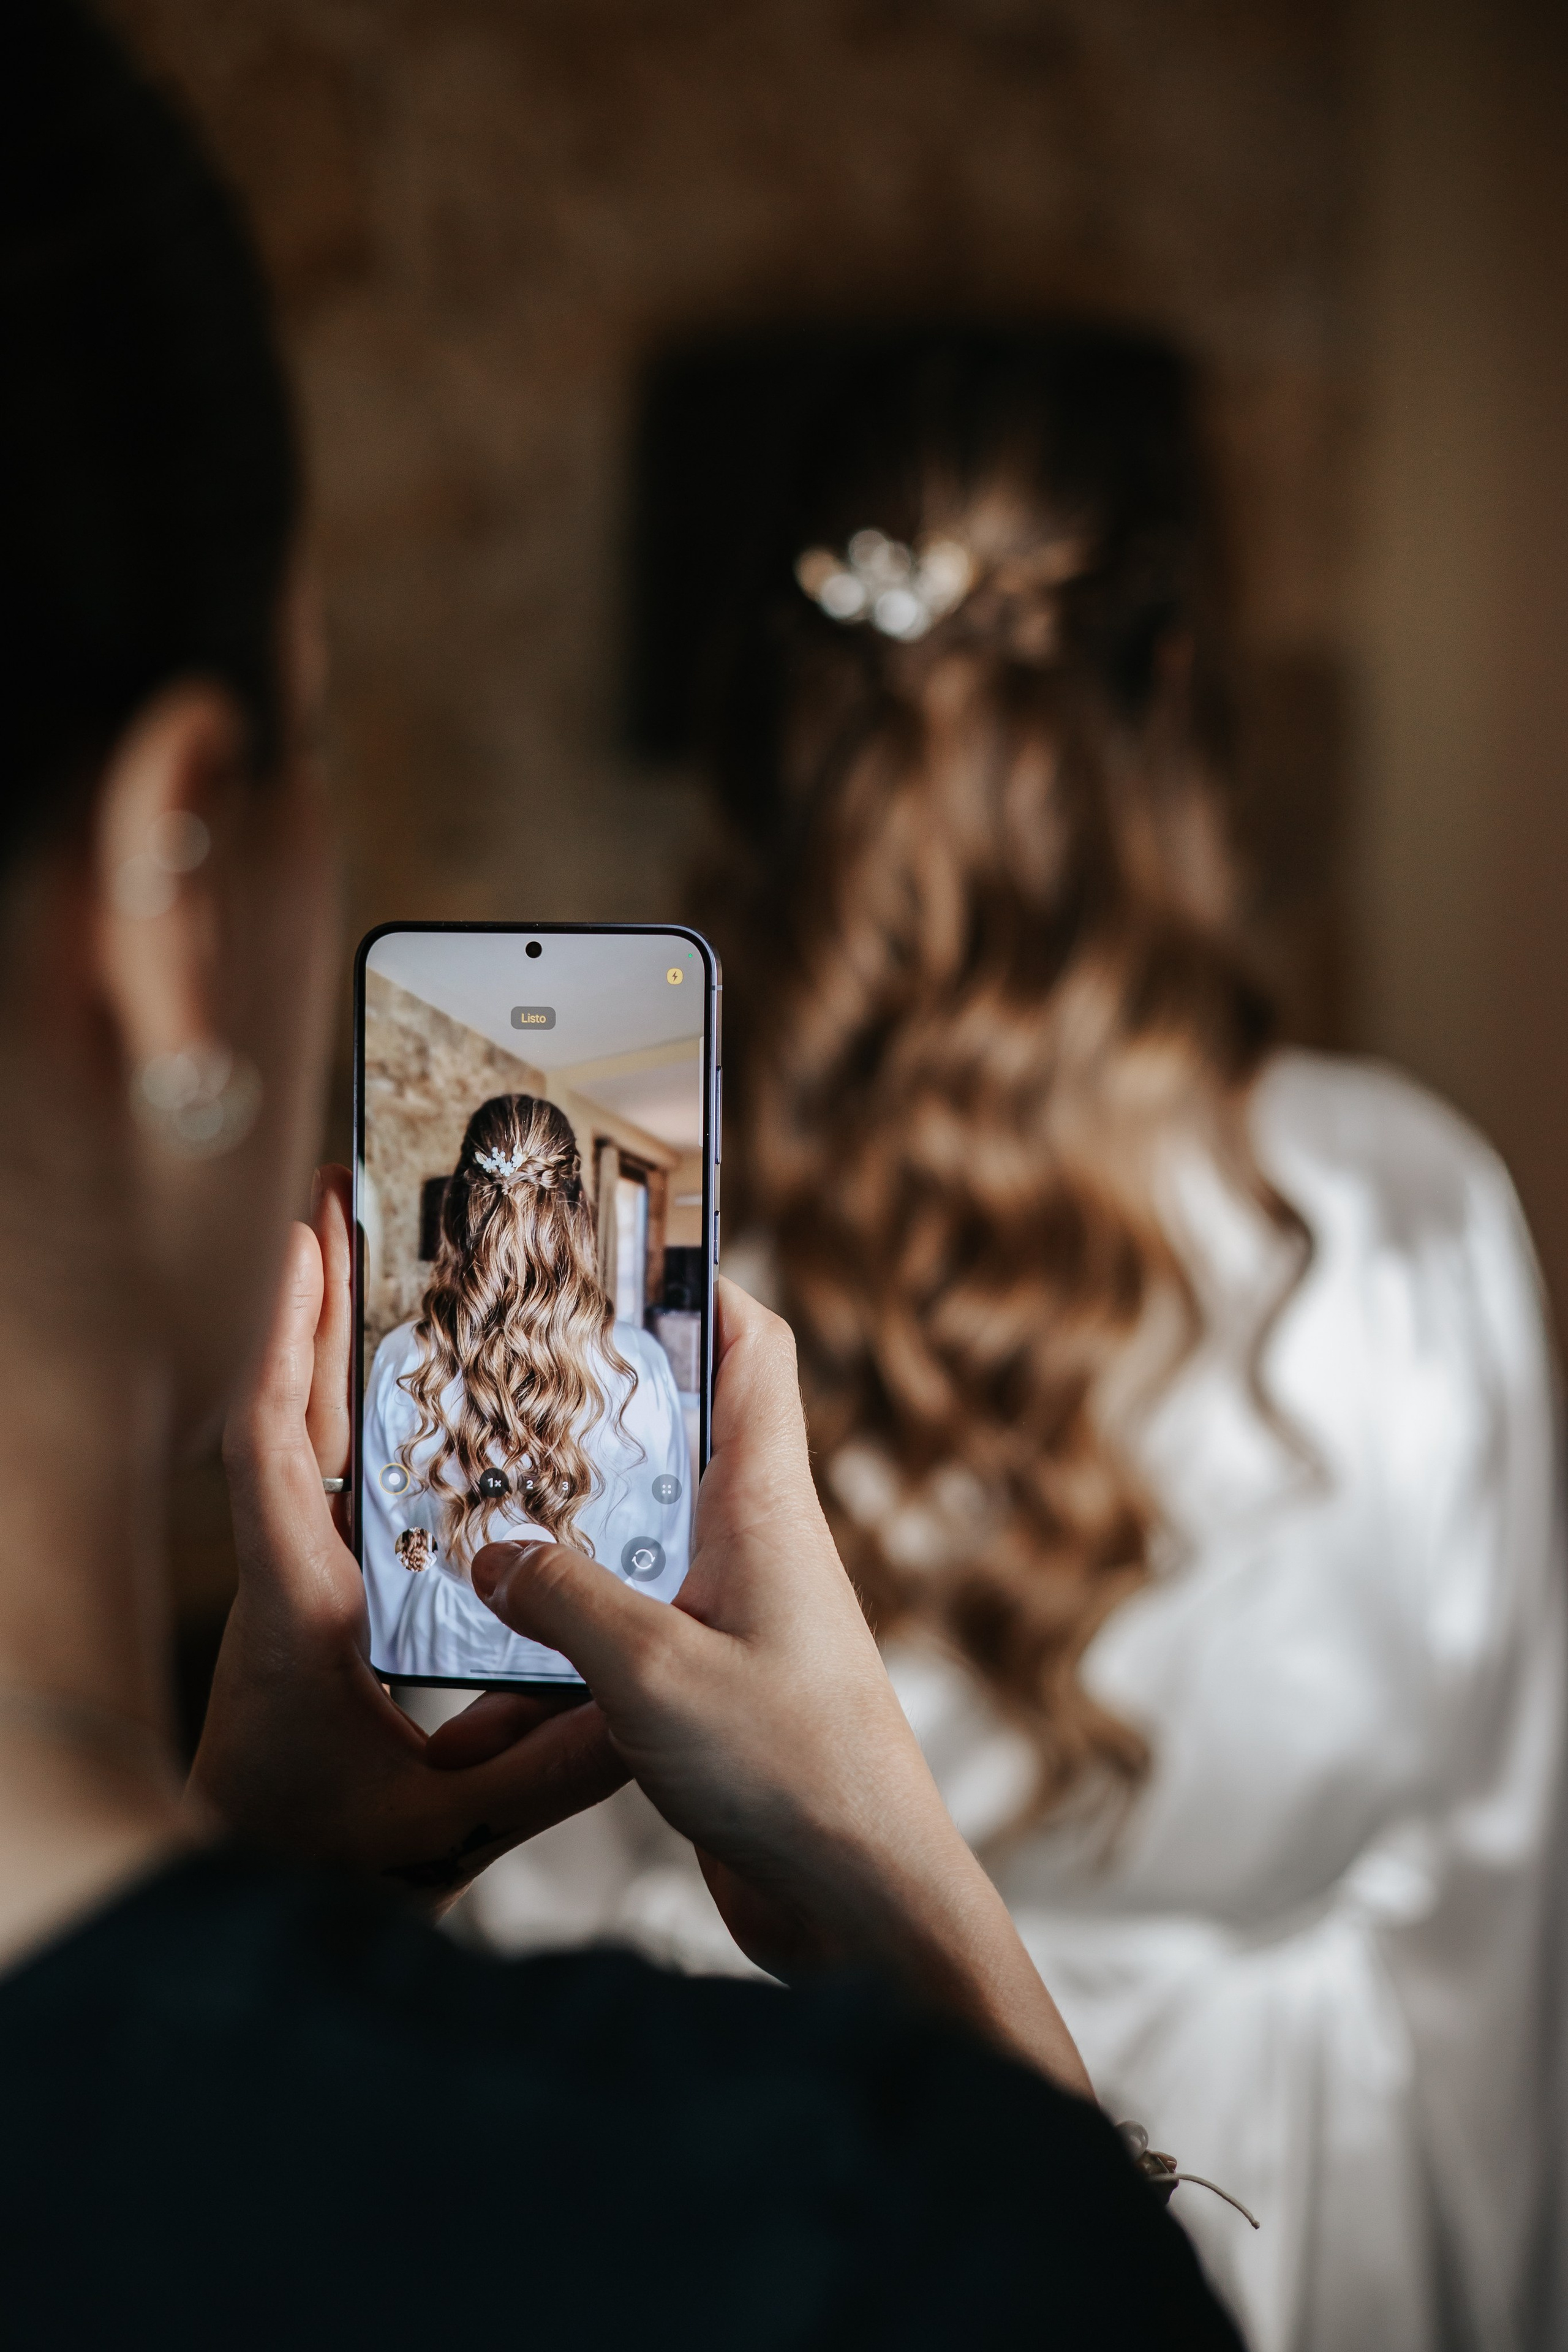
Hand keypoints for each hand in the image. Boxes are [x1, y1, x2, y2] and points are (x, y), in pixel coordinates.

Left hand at [188, 1167, 629, 1898]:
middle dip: (315, 1298)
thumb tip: (648, 1713)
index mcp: (301, 1608)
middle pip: (289, 1408)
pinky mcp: (325, 1586)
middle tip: (342, 1198)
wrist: (242, 1897)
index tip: (305, 1248)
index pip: (271, 1455)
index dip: (287, 1343)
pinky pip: (337, 1473)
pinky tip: (413, 1365)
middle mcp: (291, 1570)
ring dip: (334, 1336)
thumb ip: (549, 1770)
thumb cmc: (320, 1861)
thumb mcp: (443, 1825)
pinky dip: (359, 1402)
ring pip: (310, 1433)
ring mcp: (303, 1572)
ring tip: (372, 1244)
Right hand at [473, 1279, 1091, 2094]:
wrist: (862, 1902)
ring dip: (558, 1543)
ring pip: (633, 1546)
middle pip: (673, 1442)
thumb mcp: (651, 1669)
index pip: (754, 1354)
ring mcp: (731, 1619)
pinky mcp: (708, 1691)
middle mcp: (752, 1548)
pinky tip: (486, 1678)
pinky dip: (560, 1644)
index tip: (627, 1246)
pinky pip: (622, 1638)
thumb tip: (492, 1553)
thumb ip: (562, 1598)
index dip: (702, 1287)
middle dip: (586, 1414)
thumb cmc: (792, 1771)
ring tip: (459, 1523)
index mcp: (765, 1508)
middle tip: (491, 1385)